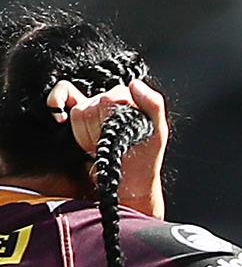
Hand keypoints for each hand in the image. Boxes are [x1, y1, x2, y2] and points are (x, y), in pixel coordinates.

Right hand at [46, 80, 168, 218]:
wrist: (130, 182)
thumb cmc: (145, 159)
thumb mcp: (159, 132)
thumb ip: (153, 104)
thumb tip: (134, 84)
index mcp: (132, 100)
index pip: (112, 95)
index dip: (114, 117)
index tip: (121, 134)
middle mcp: (113, 102)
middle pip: (95, 103)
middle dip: (101, 128)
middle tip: (113, 142)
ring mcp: (94, 108)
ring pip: (79, 110)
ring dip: (87, 132)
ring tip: (102, 144)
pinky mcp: (78, 118)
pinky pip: (63, 95)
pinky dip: (57, 102)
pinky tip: (61, 119)